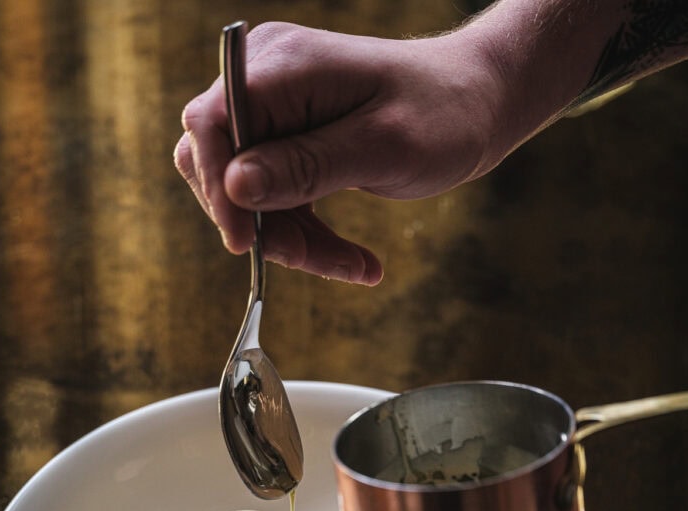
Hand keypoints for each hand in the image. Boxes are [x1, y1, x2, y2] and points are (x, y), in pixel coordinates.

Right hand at [175, 21, 509, 284]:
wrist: (478, 102)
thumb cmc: (444, 113)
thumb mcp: (381, 147)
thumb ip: (304, 166)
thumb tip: (234, 186)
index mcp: (284, 67)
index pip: (209, 125)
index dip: (216, 187)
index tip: (245, 242)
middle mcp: (268, 80)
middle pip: (218, 164)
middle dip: (258, 223)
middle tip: (309, 258)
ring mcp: (276, 110)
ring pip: (244, 193)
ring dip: (289, 239)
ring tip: (351, 265)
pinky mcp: (289, 138)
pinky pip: (273, 198)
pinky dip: (305, 234)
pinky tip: (352, 260)